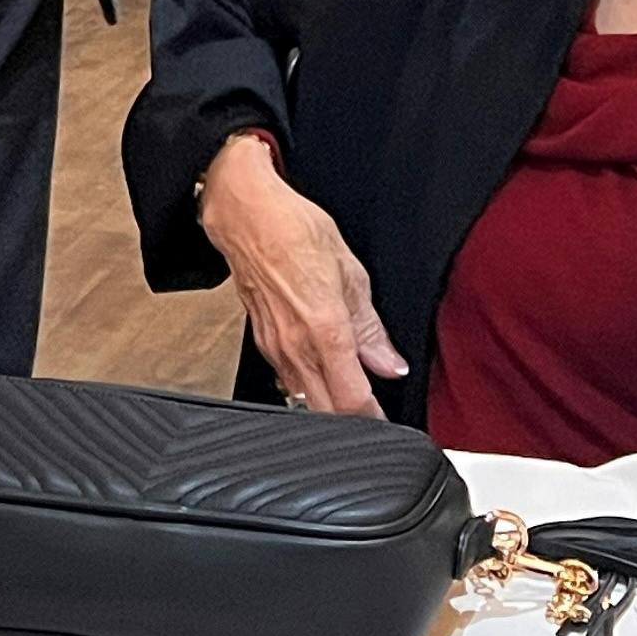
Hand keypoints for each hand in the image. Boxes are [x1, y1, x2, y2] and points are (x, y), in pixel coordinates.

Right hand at [195, 135, 403, 416]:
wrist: (247, 217)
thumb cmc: (294, 231)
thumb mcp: (351, 273)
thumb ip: (370, 327)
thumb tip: (389, 362)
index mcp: (325, 329)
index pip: (351, 400)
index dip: (373, 418)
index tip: (387, 417)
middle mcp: (297, 347)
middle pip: (327, 412)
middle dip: (353, 417)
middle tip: (374, 410)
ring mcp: (275, 349)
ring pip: (306, 400)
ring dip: (331, 403)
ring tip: (352, 391)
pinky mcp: (262, 344)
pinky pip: (289, 380)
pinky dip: (309, 386)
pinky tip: (323, 372)